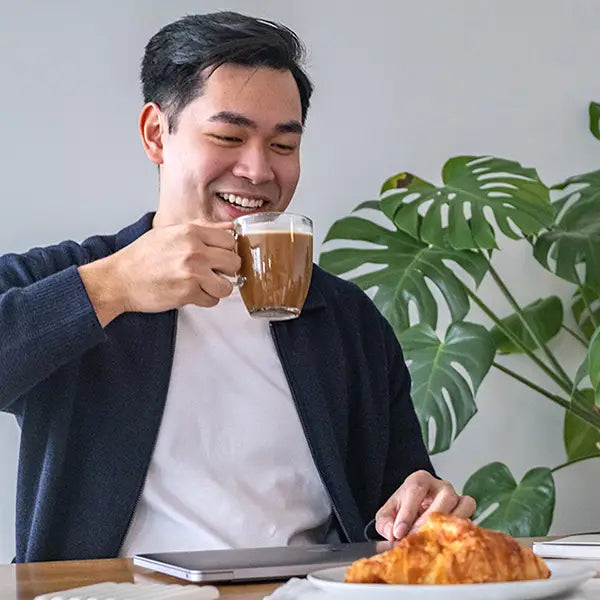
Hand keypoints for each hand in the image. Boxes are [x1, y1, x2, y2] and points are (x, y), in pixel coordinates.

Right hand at [79, 220, 241, 325]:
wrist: (119, 279)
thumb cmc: (141, 257)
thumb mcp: (170, 233)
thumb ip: (201, 230)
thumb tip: (228, 229)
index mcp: (191, 232)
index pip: (230, 239)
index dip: (227, 250)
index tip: (221, 256)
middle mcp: (194, 251)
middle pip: (234, 262)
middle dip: (226, 270)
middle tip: (214, 272)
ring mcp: (192, 273)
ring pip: (227, 285)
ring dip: (218, 288)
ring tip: (204, 285)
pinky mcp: (188, 293)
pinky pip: (212, 300)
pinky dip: (205, 299)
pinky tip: (192, 293)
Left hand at [375, 470, 475, 540]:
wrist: (415, 515)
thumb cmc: (401, 513)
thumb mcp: (387, 516)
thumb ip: (385, 523)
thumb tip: (392, 533)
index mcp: (420, 480)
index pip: (416, 489)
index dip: (408, 513)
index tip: (398, 533)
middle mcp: (442, 486)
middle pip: (445, 497)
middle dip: (430, 520)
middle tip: (417, 539)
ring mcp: (458, 498)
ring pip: (465, 505)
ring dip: (450, 525)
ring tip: (434, 541)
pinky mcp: (467, 514)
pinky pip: (472, 519)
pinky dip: (462, 532)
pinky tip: (447, 544)